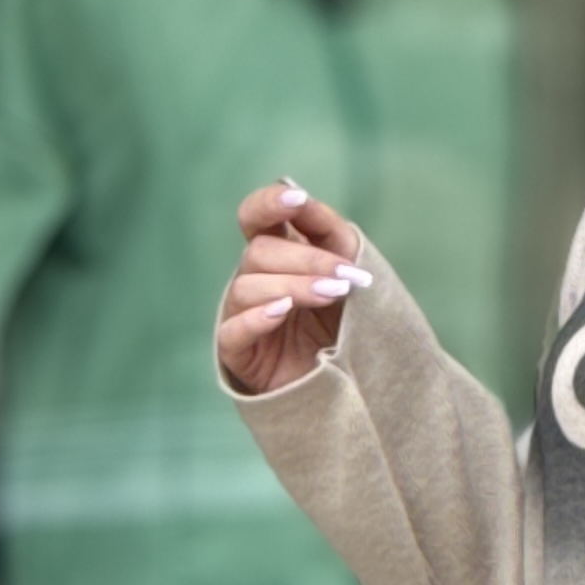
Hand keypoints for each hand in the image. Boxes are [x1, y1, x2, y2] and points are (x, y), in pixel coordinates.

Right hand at [219, 181, 373, 396]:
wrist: (351, 385)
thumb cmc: (345, 324)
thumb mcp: (347, 271)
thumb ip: (330, 233)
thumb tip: (304, 198)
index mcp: (277, 254)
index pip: (256, 217)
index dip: (269, 204)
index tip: (298, 199)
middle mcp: (254, 279)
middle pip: (260, 252)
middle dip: (307, 260)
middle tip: (347, 277)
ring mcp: (241, 315)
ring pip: (248, 287)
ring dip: (294, 287)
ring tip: (333, 296)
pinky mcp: (238, 354)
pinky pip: (232, 330)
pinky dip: (256, 318)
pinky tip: (282, 312)